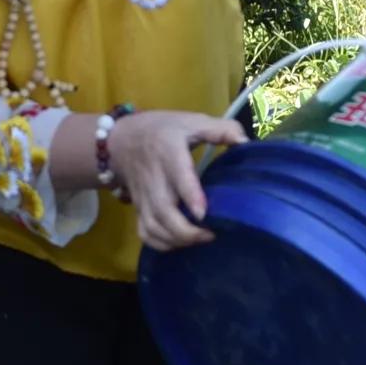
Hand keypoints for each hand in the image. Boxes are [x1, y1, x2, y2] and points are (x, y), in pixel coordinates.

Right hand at [109, 107, 247, 249]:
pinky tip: (178, 243)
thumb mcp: (190, 121)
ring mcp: (143, 196)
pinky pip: (144, 232)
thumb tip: (245, 142)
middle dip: (186, 231)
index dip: (190, 197)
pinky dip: (160, 244)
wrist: (120, 139)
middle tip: (210, 234)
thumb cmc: (161, 129)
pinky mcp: (138, 207)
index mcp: (169, 152)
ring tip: (199, 239)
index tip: (203, 214)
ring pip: (153, 226)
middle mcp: (154, 177)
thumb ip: (220, 129)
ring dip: (176, 240)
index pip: (178, 176)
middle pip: (163, 211)